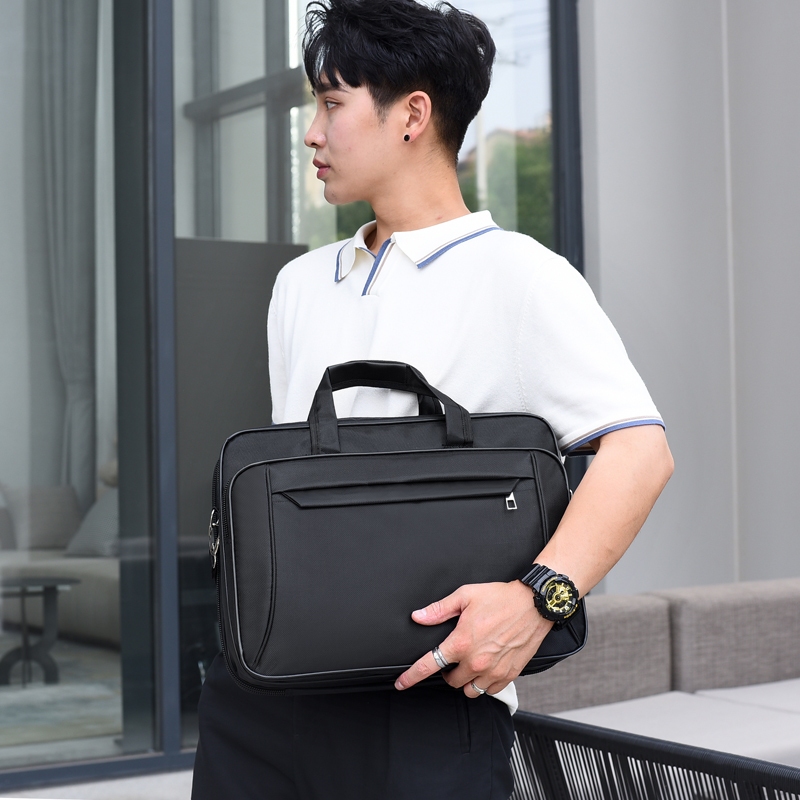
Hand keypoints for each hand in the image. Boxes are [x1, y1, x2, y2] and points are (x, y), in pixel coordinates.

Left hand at [394, 580, 553, 696]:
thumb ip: (439, 609)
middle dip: (447, 671)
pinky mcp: (509, 675)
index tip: (402, 683)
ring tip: (469, 664)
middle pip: (451, 681)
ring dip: (465, 680)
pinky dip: (484, 684)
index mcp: (461, 642)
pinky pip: (489, 691)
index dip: (412, 676)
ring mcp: (493, 671)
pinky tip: (486, 668)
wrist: (534, 605)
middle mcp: (476, 661)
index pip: (429, 665)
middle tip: (453, 657)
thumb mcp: (465, 596)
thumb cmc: (500, 598)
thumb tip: (418, 617)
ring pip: (470, 690)